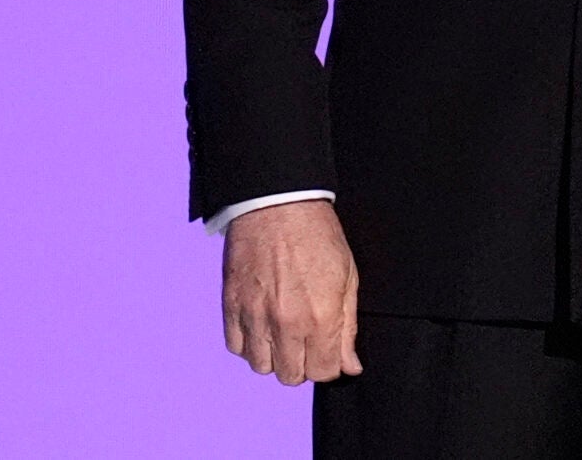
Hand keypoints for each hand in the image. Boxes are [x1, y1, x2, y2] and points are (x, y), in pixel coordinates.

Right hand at [222, 199, 360, 385]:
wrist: (278, 205)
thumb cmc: (318, 236)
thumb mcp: (349, 277)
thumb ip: (348, 327)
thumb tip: (350, 364)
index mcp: (321, 317)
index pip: (323, 372)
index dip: (330, 364)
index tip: (329, 352)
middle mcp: (286, 324)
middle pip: (291, 376)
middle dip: (303, 364)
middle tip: (308, 342)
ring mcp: (255, 317)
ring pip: (261, 367)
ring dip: (275, 357)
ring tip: (284, 333)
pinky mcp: (232, 307)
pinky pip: (236, 347)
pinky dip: (249, 343)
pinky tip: (262, 325)